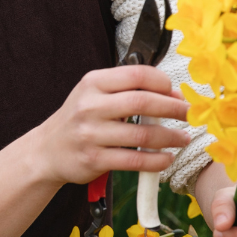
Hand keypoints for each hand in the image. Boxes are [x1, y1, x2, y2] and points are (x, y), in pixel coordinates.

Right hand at [32, 65, 189, 185]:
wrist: (47, 150)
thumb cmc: (79, 120)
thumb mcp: (93, 95)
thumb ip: (126, 89)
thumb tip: (171, 94)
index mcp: (93, 83)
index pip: (137, 75)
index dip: (163, 83)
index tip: (176, 93)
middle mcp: (90, 106)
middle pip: (143, 103)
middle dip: (174, 109)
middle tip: (190, 114)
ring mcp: (91, 134)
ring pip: (143, 136)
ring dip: (171, 137)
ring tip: (183, 138)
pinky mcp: (94, 160)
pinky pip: (135, 161)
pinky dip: (157, 161)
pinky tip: (166, 158)